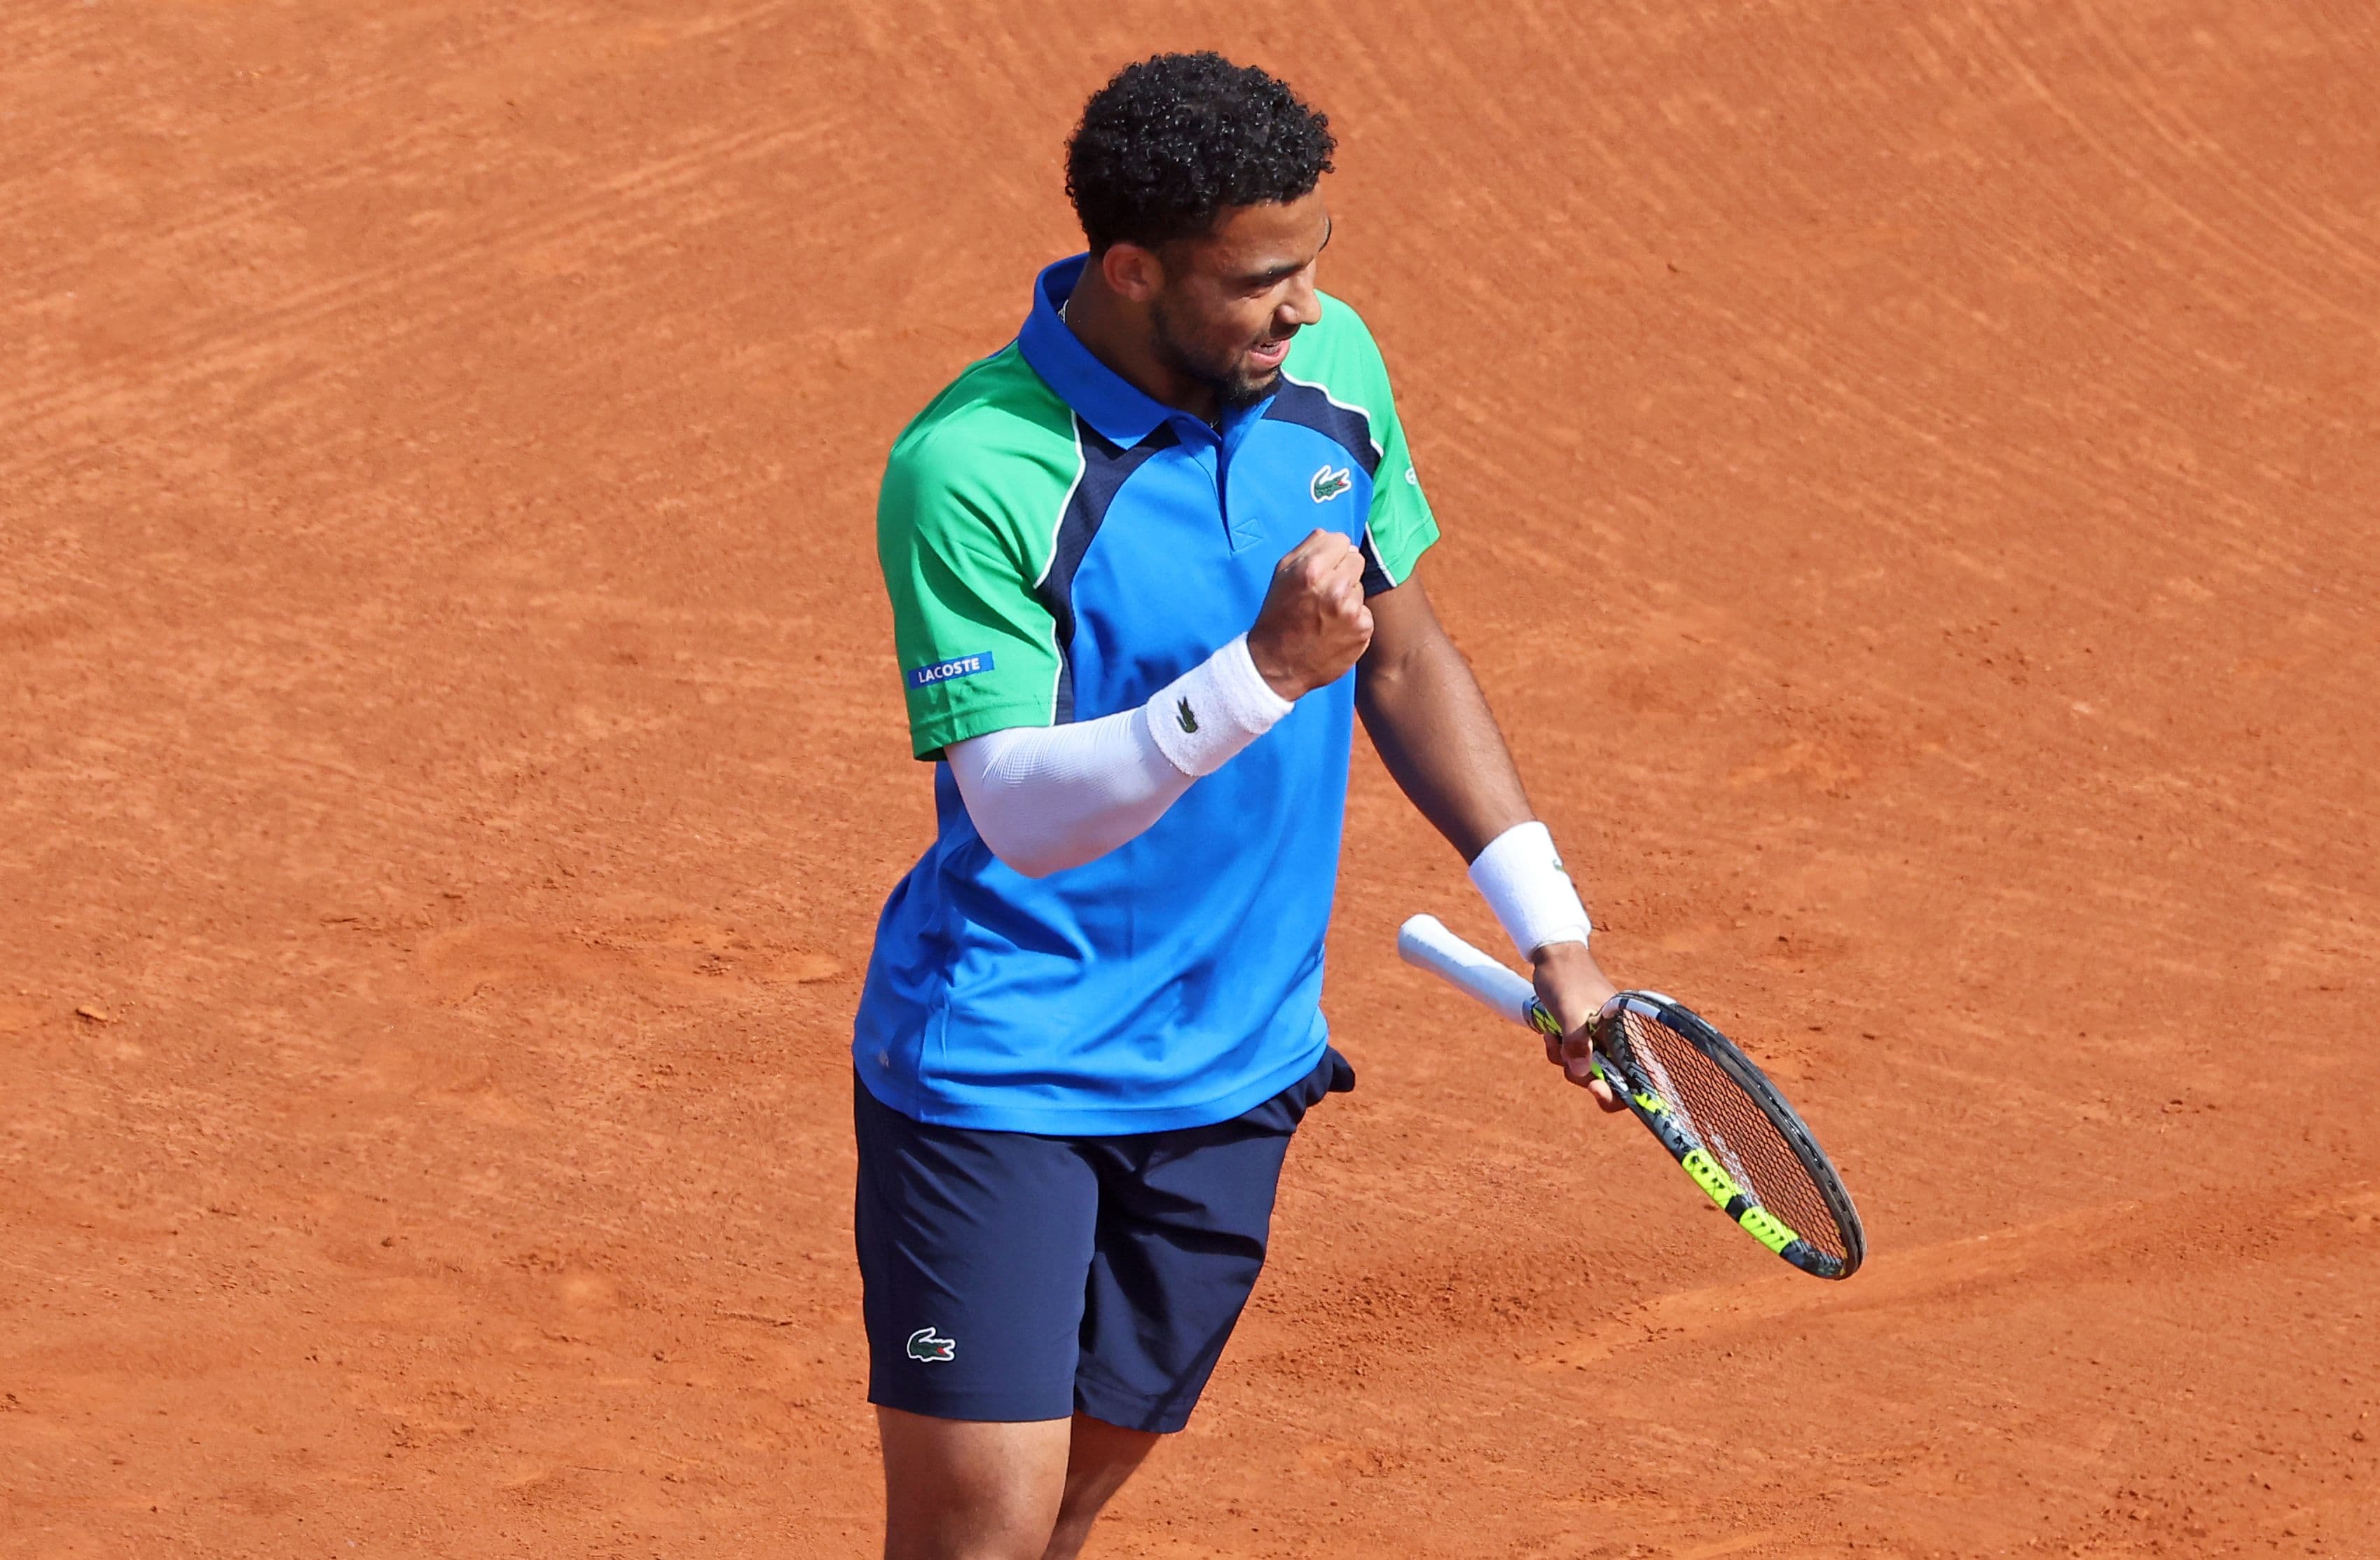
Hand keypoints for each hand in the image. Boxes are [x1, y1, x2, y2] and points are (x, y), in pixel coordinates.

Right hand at [1247, 530, 1373, 699]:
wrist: (1278, 664)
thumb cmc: (1278, 617)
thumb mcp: (1281, 574)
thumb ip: (1308, 548)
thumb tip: (1333, 536)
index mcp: (1311, 569)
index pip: (1342, 541)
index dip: (1331, 554)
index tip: (1322, 568)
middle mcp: (1335, 587)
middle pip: (1356, 560)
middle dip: (1343, 572)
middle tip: (1323, 593)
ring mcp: (1351, 609)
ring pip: (1360, 587)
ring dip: (1348, 597)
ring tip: (1326, 614)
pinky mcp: (1363, 629)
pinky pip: (1365, 612)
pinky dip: (1354, 620)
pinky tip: (1335, 630)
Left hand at [1533, 940, 1624, 1111]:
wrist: (1553, 955)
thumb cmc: (1567, 978)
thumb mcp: (1569, 1010)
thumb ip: (1578, 1041)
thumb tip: (1582, 1073)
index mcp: (1626, 1034)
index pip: (1637, 1078)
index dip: (1619, 1093)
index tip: (1596, 1089)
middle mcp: (1617, 1040)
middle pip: (1608, 1081)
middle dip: (1583, 1076)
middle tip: (1566, 1059)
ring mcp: (1599, 1039)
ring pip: (1585, 1071)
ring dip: (1565, 1061)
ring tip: (1554, 1037)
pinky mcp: (1583, 1037)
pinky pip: (1571, 1058)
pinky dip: (1558, 1052)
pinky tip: (1550, 1034)